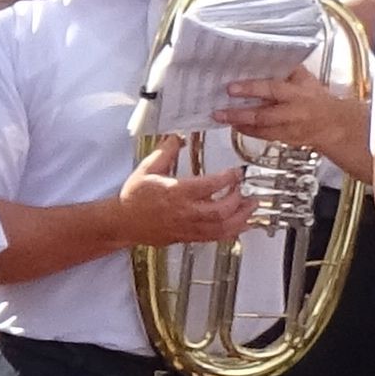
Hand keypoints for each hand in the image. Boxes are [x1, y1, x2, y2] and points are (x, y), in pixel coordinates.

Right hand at [113, 159, 258, 249]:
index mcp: (176, 192)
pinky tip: (241, 225)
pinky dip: (232, 232)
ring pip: (221, 228)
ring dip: (240, 218)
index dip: (227, 178)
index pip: (209, 186)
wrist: (123, 223)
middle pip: (220, 210)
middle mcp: (184, 212)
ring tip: (251, 207)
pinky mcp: (187, 237)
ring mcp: (187, 227)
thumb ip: (166, 151)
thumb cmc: (133, 199)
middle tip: (246, 189)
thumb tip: (178, 137)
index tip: (235, 172)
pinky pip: (215, 238)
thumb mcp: (147, 168)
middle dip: (238, 199)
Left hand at [216, 72, 373, 170]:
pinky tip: (234, 124)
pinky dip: (247, 131)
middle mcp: (293, 112)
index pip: (273, 89)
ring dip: (239, 123)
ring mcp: (289, 128)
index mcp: (298, 93)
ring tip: (220, 117)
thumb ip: (288, 70)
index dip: (251, 88)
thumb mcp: (306, 79)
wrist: (333, 124)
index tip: (231, 87)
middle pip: (263, 114)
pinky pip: (263, 136)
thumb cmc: (316, 97)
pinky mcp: (285, 139)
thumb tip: (266, 57)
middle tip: (219, 110)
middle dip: (239, 113)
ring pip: (261, 128)